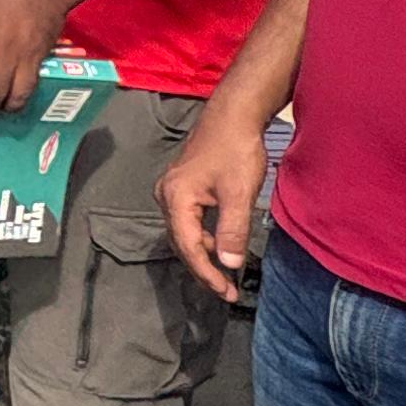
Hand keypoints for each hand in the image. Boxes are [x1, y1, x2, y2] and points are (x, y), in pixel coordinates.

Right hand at [162, 104, 274, 303]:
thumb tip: (230, 265)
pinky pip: (190, 221)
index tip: (226, 291)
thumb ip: (233, 230)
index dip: (207, 273)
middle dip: (203, 268)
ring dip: (205, 253)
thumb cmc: (235, 149)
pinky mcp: (183, 186)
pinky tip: (222, 242)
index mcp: (175, 199)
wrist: (234, 114)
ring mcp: (172, 190)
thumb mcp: (238, 193)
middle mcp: (167, 196)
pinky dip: (205, 236)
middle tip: (226, 289)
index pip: (188, 247)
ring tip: (226, 271)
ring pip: (186, 233)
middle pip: (182, 243)